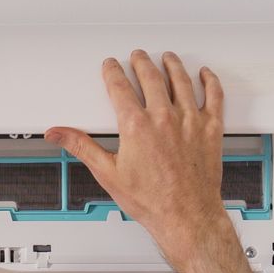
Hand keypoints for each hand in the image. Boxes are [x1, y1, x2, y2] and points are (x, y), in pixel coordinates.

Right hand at [47, 50, 239, 270]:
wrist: (186, 216)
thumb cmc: (152, 200)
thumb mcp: (108, 173)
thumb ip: (82, 147)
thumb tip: (59, 134)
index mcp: (137, 126)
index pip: (120, 88)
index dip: (113, 73)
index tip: (111, 66)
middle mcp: (164, 118)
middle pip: (151, 77)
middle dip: (141, 63)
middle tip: (137, 56)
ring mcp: (190, 121)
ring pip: (182, 82)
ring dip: (173, 65)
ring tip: (168, 57)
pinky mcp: (211, 129)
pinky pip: (214, 97)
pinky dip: (210, 82)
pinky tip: (206, 75)